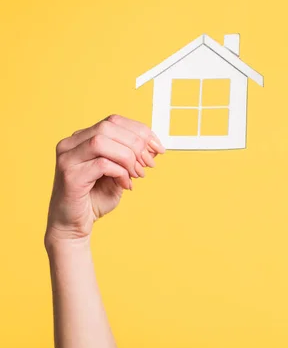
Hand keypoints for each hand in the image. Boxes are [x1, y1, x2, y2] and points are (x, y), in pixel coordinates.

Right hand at [46, 115, 165, 245]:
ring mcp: (68, 158)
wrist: (73, 226)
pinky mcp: (70, 175)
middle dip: (136, 143)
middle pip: (108, 126)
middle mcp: (71, 144)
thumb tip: (154, 147)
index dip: (140, 131)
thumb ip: (133, 158)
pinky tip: (126, 185)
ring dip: (128, 157)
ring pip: (102, 141)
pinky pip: (102, 164)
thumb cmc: (94, 199)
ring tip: (138, 174)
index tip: (158, 147)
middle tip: (149, 164)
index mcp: (83, 138)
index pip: (114, 121)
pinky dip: (121, 172)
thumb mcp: (121, 174)